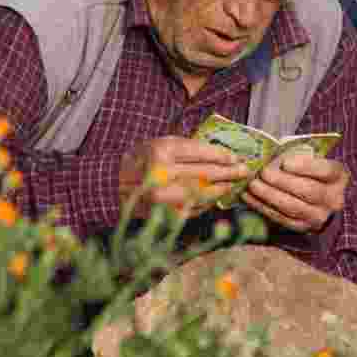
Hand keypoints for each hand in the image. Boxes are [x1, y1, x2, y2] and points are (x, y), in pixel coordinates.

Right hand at [119, 136, 249, 218]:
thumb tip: (224, 155)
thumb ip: (188, 148)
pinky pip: (193, 208)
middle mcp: (161, 173)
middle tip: (244, 171)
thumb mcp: (161, 144)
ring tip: (233, 185)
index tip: (235, 157)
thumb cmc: (142, 160)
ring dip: (221, 189)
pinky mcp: (163, 213)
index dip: (221, 155)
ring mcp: (162, 196)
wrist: (112, 185)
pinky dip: (207, 203)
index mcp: (161, 151)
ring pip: (202, 193)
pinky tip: (216, 198)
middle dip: (228, 172)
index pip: (200, 152)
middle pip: (204, 173)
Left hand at [241, 149, 348, 232]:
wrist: (323, 202)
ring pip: (293, 207)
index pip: (325, 171)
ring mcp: (319, 216)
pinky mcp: (303, 228)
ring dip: (269, 195)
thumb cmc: (314, 174)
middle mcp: (333, 199)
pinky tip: (250, 197)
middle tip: (263, 173)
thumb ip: (300, 156)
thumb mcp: (315, 161)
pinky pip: (282, 219)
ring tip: (253, 185)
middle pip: (308, 190)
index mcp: (339, 177)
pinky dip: (263, 207)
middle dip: (282, 181)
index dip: (305, 167)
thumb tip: (274, 155)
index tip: (284, 163)